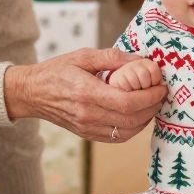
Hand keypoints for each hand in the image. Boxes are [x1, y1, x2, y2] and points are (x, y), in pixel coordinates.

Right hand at [3, 47, 164, 141]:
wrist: (32, 93)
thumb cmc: (57, 71)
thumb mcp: (83, 56)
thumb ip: (113, 57)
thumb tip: (141, 61)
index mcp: (87, 93)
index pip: (127, 102)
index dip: (150, 97)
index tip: (161, 86)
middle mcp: (88, 114)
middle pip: (131, 119)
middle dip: (152, 107)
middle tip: (161, 93)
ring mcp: (87, 127)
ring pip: (127, 132)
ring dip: (145, 119)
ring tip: (152, 104)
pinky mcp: (87, 134)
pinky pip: (117, 137)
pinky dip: (132, 128)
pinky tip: (137, 115)